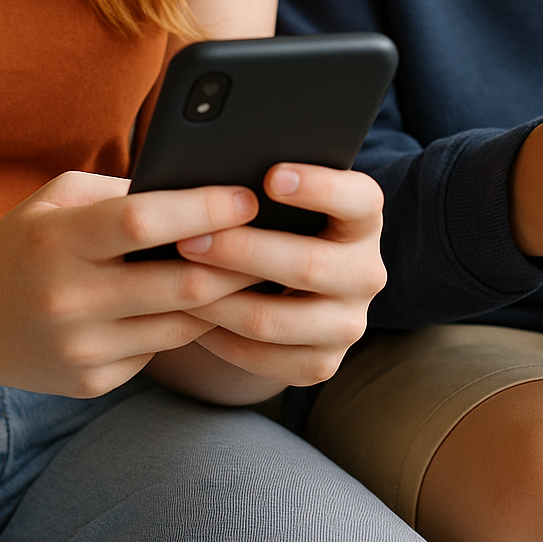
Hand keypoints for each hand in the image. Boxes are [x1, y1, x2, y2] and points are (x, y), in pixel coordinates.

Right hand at [0, 171, 264, 397]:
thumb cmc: (24, 243)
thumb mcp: (58, 200)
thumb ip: (124, 192)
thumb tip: (204, 187)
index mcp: (57, 240)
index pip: (144, 221)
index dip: (204, 208)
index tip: (248, 197)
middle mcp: (68, 298)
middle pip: (181, 284)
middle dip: (239, 262)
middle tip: (278, 241)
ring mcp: (80, 347)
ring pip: (181, 324)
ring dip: (225, 299)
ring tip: (258, 273)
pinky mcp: (90, 382)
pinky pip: (158, 350)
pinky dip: (184, 326)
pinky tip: (204, 307)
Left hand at [169, 163, 387, 386]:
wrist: (290, 290)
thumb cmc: (276, 225)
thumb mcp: (281, 203)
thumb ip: (261, 187)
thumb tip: (206, 180)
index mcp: (364, 220)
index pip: (359, 199)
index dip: (319, 188)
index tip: (270, 176)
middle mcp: (367, 273)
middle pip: (307, 265)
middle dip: (240, 252)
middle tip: (188, 240)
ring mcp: (349, 325)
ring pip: (273, 319)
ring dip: (217, 302)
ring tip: (176, 282)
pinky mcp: (323, 364)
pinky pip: (262, 358)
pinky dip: (219, 340)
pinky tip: (191, 317)